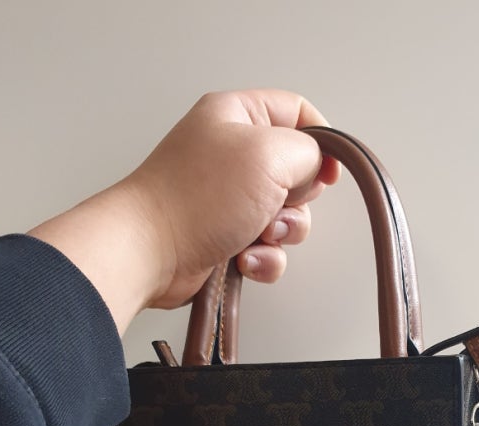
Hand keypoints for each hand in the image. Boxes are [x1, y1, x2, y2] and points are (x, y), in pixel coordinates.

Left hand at [28, 89, 339, 333]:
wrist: (151, 252)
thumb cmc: (197, 197)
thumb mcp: (269, 154)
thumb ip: (309, 152)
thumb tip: (316, 168)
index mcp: (237, 116)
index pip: (297, 112)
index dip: (322, 142)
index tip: (327, 172)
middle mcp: (232, 154)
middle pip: (297, 172)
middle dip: (298, 200)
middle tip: (278, 204)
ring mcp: (228, 198)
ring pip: (286, 216)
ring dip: (281, 234)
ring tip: (256, 237)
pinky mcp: (226, 236)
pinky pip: (266, 248)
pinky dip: (263, 258)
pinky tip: (243, 259)